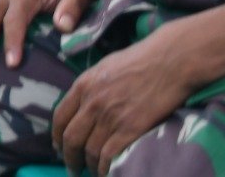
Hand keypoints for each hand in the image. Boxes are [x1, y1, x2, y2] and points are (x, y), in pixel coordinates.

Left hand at [51, 32, 190, 175]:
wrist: (168, 61)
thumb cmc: (139, 59)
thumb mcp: (104, 67)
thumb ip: (91, 86)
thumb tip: (84, 104)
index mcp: (83, 85)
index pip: (59, 117)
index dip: (56, 136)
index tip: (58, 147)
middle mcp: (92, 103)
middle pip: (71, 137)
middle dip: (69, 156)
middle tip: (72, 168)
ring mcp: (110, 117)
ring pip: (90, 150)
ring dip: (88, 165)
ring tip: (91, 172)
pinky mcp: (131, 129)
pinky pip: (110, 155)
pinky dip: (105, 168)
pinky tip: (106, 173)